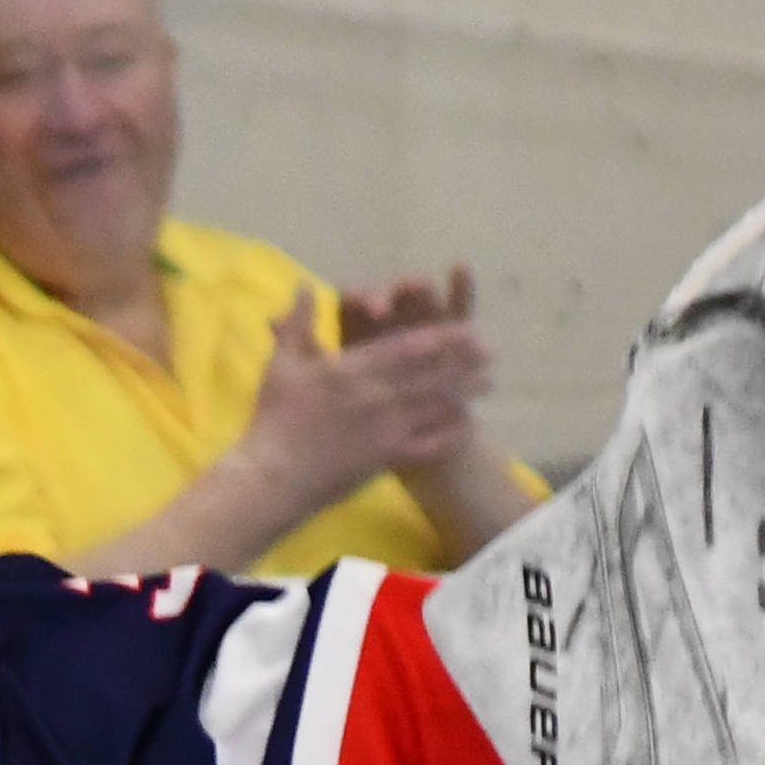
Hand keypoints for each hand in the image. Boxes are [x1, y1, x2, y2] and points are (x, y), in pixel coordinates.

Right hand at [231, 278, 498, 519]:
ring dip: (464, 393)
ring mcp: (386, 431)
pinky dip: (448, 434)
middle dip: (463, 362)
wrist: (274, 478)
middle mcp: (378, 398)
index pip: (408, 349)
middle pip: (430, 376)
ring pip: (434, 408)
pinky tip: (466, 425)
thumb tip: (307, 286)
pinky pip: (426, 445)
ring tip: (487, 381)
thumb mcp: (282, 363)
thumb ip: (299, 323)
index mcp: (354, 371)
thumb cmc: (275, 418)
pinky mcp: (386, 460)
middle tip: (490, 351)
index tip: (465, 328)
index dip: (442, 338)